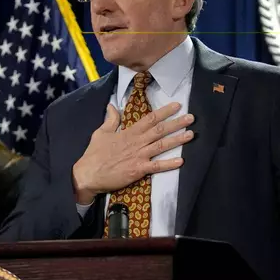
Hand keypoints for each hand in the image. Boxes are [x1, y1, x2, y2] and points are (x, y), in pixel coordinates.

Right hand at [72, 102, 193, 204]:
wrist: (88, 174)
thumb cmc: (94, 154)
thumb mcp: (101, 133)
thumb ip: (110, 120)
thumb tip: (112, 106)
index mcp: (129, 132)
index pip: (150, 119)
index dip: (164, 111)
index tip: (177, 105)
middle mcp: (136, 142)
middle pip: (160, 130)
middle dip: (176, 123)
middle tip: (191, 117)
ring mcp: (138, 156)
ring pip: (161, 145)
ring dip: (177, 140)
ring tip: (191, 134)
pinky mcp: (138, 170)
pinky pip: (156, 166)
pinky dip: (168, 164)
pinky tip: (180, 161)